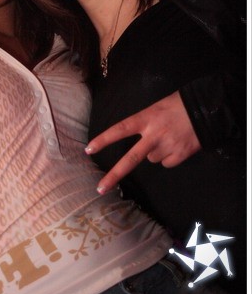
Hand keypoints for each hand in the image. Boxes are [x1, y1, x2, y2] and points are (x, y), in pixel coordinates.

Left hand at [86, 91, 200, 193]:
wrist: (205, 109)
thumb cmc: (176, 104)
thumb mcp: (155, 108)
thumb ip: (144, 124)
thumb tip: (139, 143)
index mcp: (145, 118)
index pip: (120, 130)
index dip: (104, 139)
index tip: (89, 149)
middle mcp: (153, 134)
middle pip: (131, 159)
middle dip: (114, 175)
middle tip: (100, 188)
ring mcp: (166, 146)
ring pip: (151, 159)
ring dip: (155, 152)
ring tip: (167, 137)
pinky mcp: (179, 155)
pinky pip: (166, 162)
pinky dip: (169, 157)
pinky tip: (176, 145)